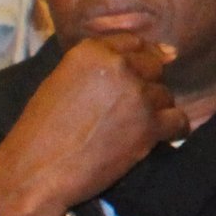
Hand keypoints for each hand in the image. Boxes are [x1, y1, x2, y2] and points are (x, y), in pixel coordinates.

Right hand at [0, 34, 187, 215]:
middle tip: (132, 107)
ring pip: (165, 94)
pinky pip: (178, 121)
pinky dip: (173, 130)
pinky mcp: (150, 125)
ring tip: (137, 127)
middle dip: (147, 84)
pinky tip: (162, 136)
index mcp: (92, 52)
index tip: (139, 74)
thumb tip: (135, 60)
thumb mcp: (61, 83)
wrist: (37, 172)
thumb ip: (96, 69)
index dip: (139, 59)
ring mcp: (137, 94)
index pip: (134, 43)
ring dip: (156, 109)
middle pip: (153, 67)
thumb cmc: (41, 132)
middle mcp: (119, 66)